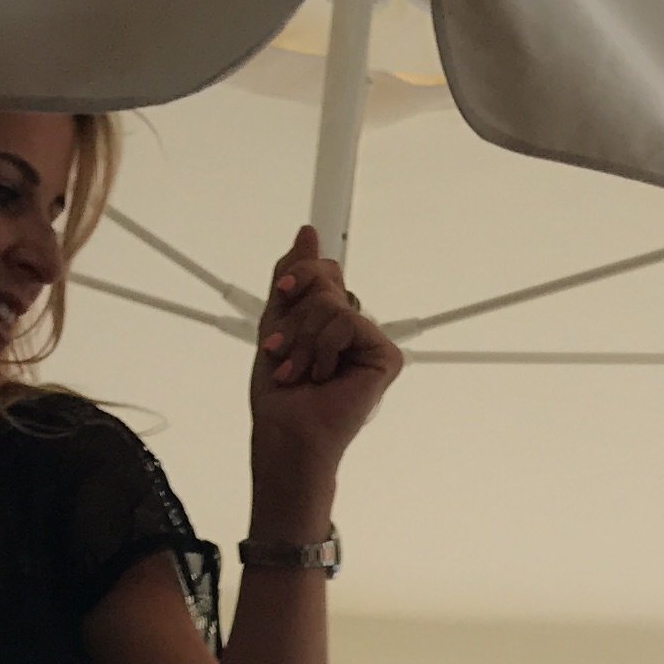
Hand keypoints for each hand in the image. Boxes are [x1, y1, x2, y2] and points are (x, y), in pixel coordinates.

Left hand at [248, 224, 401, 492]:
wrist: (288, 430)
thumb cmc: (281, 394)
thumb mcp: (276, 321)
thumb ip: (292, 278)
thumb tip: (307, 233)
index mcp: (330, 320)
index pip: (324, 272)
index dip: (300, 277)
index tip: (282, 293)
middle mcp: (353, 329)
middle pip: (328, 281)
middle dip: (296, 316)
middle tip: (284, 350)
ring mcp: (371, 342)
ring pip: (333, 302)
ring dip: (304, 339)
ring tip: (300, 371)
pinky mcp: (386, 356)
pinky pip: (348, 321)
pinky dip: (325, 347)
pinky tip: (325, 377)